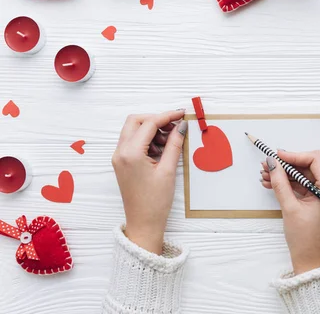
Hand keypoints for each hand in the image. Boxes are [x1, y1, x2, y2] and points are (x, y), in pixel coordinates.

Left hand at [112, 110, 187, 254]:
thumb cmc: (155, 201)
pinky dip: (148, 140)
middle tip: (176, 126)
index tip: (182, 114)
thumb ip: (174, 144)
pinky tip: (162, 150)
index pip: (149, 123)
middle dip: (157, 120)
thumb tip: (181, 126)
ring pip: (134, 130)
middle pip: (136, 121)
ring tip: (171, 142)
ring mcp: (119, 157)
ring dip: (152, 130)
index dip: (168, 116)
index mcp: (130, 153)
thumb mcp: (168, 170)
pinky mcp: (122, 163)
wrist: (143, 223)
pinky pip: (133, 142)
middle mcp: (120, 152)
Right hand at [261, 151, 319, 274]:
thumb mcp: (290, 208)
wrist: (312, 262)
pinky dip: (291, 184)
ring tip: (266, 176)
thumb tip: (273, 164)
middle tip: (268, 166)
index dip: (294, 156)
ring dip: (286, 175)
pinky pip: (306, 186)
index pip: (315, 160)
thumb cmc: (306, 241)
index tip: (277, 157)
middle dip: (287, 165)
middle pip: (309, 167)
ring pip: (306, 176)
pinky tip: (274, 184)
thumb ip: (280, 182)